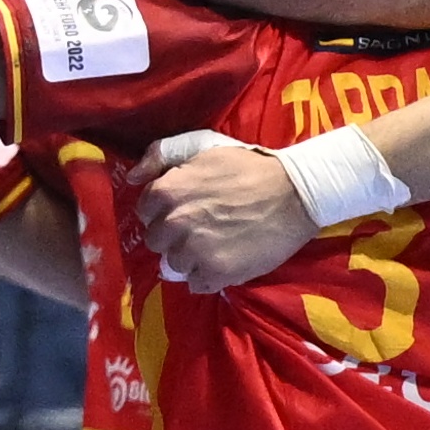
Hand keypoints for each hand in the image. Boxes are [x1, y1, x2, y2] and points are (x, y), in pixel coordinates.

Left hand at [130, 123, 320, 290]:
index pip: (145, 212)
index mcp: (167, 192)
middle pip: (156, 241)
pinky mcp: (217, 274)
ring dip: (189, 258)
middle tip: (200, 227)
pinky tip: (224, 259)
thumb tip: (133, 177)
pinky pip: (196, 284)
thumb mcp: (203, 146)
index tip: (183, 208)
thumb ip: (162, 154)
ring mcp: (195, 252)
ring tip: (214, 245)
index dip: (163, 210)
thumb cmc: (247, 166)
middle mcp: (175, 224)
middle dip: (173, 235)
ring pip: (174, 265)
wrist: (295, 193)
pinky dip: (207, 276)